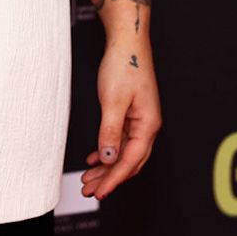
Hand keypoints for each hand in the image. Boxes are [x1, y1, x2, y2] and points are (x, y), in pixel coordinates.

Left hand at [81, 35, 160, 200]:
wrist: (127, 42)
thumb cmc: (124, 65)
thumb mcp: (113, 100)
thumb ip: (110, 131)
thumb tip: (109, 157)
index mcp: (148, 125)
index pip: (131, 161)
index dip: (114, 179)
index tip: (99, 193)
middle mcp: (147, 126)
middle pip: (129, 161)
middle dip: (110, 178)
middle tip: (89, 191)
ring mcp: (140, 120)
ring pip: (123, 152)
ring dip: (107, 167)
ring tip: (89, 179)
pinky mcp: (131, 114)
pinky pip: (120, 140)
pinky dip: (107, 151)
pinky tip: (95, 159)